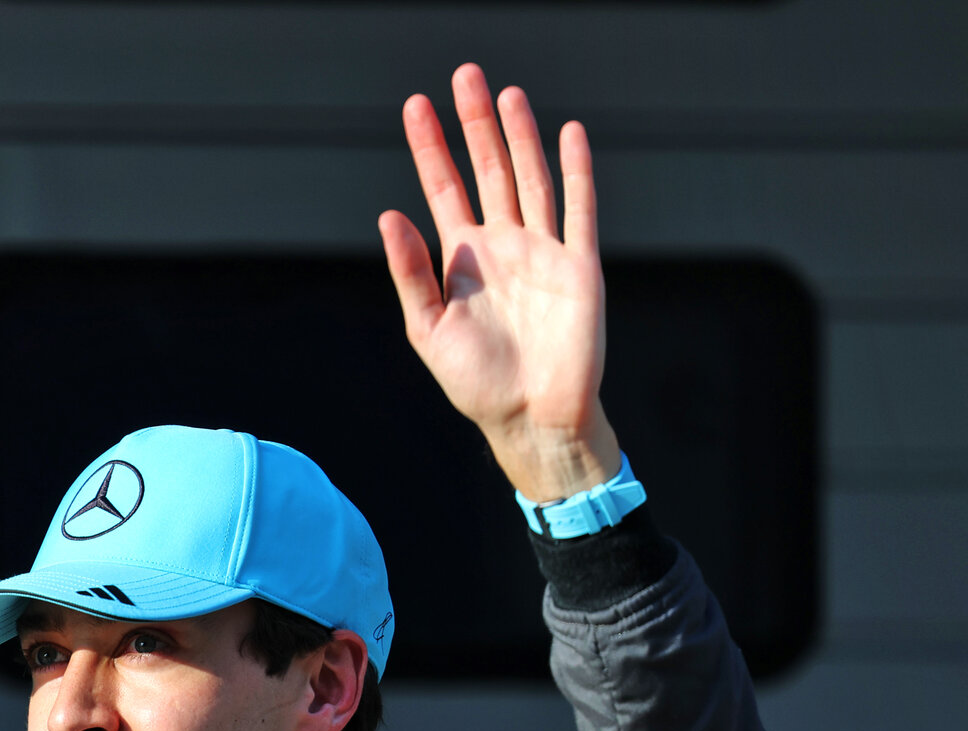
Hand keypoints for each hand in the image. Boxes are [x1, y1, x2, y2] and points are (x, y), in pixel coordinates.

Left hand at [379, 63, 620, 502]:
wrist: (533, 418)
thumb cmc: (477, 383)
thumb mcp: (429, 330)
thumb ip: (411, 273)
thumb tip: (388, 215)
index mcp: (463, 259)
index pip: (443, 188)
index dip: (429, 147)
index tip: (416, 106)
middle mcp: (503, 246)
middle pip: (488, 170)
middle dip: (475, 125)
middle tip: (465, 76)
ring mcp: (543, 252)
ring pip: (531, 179)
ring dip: (521, 137)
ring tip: (507, 95)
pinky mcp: (579, 267)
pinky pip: (579, 210)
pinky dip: (576, 172)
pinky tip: (569, 134)